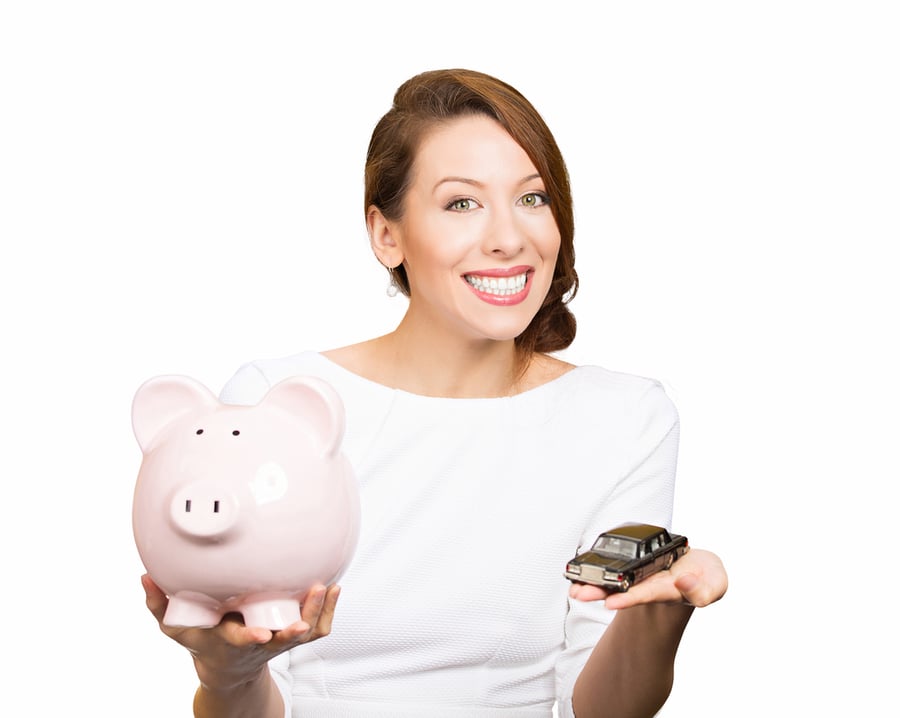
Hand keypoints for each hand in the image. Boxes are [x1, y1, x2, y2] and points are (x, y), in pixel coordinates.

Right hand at [141, 575, 339, 691]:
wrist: (226, 668)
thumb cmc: (203, 640)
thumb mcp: (175, 627)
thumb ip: (159, 603)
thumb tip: (145, 576)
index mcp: (230, 641)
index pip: (241, 642)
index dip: (251, 639)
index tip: (262, 635)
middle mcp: (258, 643)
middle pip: (284, 637)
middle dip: (299, 621)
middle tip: (313, 593)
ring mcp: (278, 640)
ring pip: (306, 633)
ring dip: (318, 611)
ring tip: (327, 587)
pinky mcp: (292, 635)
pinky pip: (317, 628)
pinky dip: (328, 611)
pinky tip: (334, 588)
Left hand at [568, 548, 726, 610]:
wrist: (696, 568)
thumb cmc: (704, 576)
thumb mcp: (715, 583)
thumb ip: (707, 590)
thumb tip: (686, 585)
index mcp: (671, 590)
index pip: (649, 594)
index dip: (630, 598)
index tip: (612, 603)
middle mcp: (651, 587)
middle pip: (624, 592)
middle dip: (602, 593)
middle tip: (580, 595)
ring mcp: (641, 579)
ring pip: (615, 584)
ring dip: (594, 587)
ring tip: (574, 590)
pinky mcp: (635, 569)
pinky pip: (614, 571)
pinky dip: (598, 574)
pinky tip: (580, 574)